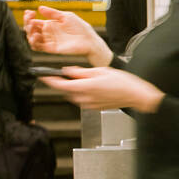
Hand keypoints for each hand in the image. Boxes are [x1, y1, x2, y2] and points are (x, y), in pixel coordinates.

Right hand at [24, 5, 107, 61]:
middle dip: (27, 23)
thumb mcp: (66, 16)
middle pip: (31, 29)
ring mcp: (49, 41)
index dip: (29, 17)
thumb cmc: (80, 28)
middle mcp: (48, 33)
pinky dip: (34, 42)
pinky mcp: (51, 48)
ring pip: (32, 39)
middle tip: (31, 19)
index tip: (29, 12)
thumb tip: (40, 8)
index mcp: (50, 24)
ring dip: (29, 33)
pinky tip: (37, 36)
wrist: (89, 40)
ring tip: (33, 27)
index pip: (34, 21)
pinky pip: (38, 47)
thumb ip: (53, 13)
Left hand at [41, 66, 163, 111]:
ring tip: (90, 79)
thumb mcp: (100, 71)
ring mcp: (89, 105)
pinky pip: (82, 99)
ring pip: (74, 95)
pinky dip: (84, 92)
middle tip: (75, 72)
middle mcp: (85, 98)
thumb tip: (68, 71)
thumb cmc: (122, 82)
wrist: (136, 95)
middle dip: (66, 81)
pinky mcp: (94, 107)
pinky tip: (95, 87)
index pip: (60, 84)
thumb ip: (81, 72)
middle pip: (66, 90)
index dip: (49, 79)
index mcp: (85, 87)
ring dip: (76, 87)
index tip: (42, 75)